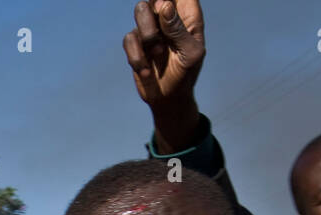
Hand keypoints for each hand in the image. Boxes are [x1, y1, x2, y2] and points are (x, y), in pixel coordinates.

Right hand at [123, 0, 204, 148]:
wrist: (168, 99)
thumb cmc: (186, 75)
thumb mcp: (190, 53)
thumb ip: (179, 29)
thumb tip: (164, 6)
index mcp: (188, 16)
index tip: (165, 7)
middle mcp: (168, 17)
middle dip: (155, 12)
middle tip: (161, 35)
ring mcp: (151, 29)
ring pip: (140, 9)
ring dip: (147, 32)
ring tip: (157, 53)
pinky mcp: (136, 43)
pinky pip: (129, 38)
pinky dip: (137, 56)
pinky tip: (147, 70)